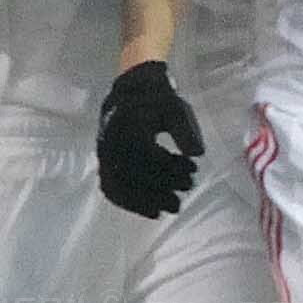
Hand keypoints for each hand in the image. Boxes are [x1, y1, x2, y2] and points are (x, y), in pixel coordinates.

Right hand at [97, 59, 203, 216]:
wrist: (131, 91)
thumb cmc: (156, 99)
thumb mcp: (175, 109)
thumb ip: (186, 131)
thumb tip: (198, 153)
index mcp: (128, 126)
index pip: (150, 155)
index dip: (172, 168)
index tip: (193, 171)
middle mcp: (111, 142)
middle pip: (134, 175)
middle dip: (161, 189)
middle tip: (184, 195)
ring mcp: (104, 154)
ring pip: (120, 186)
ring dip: (145, 201)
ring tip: (170, 208)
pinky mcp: (103, 162)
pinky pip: (111, 188)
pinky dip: (129, 203)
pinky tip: (152, 211)